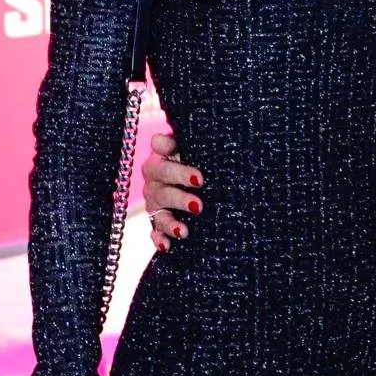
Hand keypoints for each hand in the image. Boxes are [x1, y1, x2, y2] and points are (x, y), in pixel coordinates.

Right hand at [143, 131, 203, 251]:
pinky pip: (154, 230)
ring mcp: (154, 198)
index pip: (160, 143)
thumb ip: (204, 143)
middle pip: (161, 173)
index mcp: (166, 152)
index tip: (178, 145)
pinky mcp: (156, 219)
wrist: (205, 190)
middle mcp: (156, 174)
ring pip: (158, 205)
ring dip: (170, 218)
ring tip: (185, 230)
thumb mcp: (205, 151)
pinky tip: (168, 245)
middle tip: (199, 182)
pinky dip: (159, 238)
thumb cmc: (206, 164)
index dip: (166, 144)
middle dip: (179, 177)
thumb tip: (222, 130)